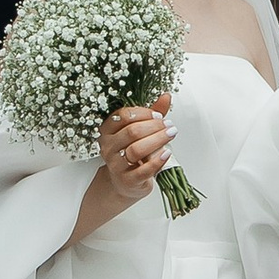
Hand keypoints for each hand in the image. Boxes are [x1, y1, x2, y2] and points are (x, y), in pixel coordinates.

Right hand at [96, 98, 172, 213]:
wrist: (125, 182)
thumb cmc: (133, 153)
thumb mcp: (141, 131)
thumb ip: (152, 114)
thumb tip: (166, 96)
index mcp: (107, 130)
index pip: (123, 116)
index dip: (143, 113)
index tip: (158, 116)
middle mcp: (108, 147)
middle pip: (131, 132)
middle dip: (154, 126)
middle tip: (169, 125)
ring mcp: (115, 165)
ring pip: (136, 150)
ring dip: (157, 140)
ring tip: (171, 135)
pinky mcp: (127, 180)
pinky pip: (143, 170)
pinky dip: (157, 161)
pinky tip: (167, 153)